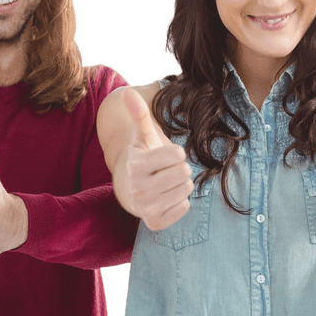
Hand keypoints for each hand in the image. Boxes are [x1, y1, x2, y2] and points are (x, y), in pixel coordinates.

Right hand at [120, 87, 192, 230]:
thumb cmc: (142, 160)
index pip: (177, 153)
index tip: (162, 158)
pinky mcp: (155, 223)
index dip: (175, 153)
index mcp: (135, 165)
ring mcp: (145, 208)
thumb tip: (128, 92)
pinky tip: (167, 198)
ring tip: (166, 184)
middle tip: (166, 171)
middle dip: (180, 169)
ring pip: (186, 190)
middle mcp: (137, 188)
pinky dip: (181, 202)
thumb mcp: (142, 137)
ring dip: (181, 185)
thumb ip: (139, 115)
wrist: (130, 191)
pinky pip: (185, 208)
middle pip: (184, 172)